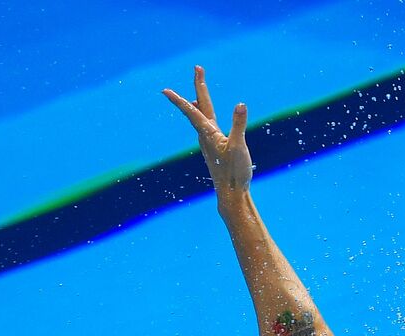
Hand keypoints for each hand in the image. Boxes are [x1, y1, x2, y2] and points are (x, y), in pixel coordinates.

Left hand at [162, 65, 252, 196]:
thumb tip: (240, 104)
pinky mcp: (216, 150)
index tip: (164, 90)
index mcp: (209, 133)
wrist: (232, 195)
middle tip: (198, 70)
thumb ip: (239, 124)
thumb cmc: (234, 172)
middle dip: (199, 88)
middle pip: (199, 108)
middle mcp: (206, 136)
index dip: (179, 99)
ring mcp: (210, 144)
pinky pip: (208, 129)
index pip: (192, 111)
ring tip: (196, 97)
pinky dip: (206, 119)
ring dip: (199, 104)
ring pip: (202, 119)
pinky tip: (208, 123)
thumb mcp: (239, 146)